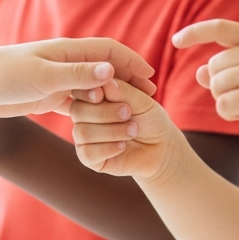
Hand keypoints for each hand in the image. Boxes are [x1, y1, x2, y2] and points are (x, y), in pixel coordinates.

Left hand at [0, 38, 157, 118]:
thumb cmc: (5, 76)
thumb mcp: (45, 77)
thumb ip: (79, 75)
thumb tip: (111, 71)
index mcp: (68, 51)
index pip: (110, 51)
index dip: (132, 62)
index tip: (150, 78)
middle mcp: (65, 62)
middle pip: (106, 68)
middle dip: (128, 80)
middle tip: (148, 99)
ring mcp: (57, 78)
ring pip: (93, 86)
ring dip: (112, 96)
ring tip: (130, 111)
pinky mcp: (47, 95)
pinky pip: (77, 100)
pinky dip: (92, 107)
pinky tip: (102, 121)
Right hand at [69, 79, 186, 181]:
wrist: (160, 147)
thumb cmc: (149, 119)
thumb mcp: (141, 101)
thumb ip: (123, 91)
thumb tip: (105, 81)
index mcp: (92, 96)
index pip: (79, 90)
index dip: (88, 92)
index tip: (103, 94)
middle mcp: (83, 116)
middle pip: (78, 110)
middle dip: (104, 112)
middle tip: (127, 113)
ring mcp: (84, 137)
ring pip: (82, 132)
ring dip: (111, 131)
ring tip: (133, 130)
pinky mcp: (88, 158)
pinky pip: (87, 153)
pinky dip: (108, 148)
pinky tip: (123, 146)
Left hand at [173, 19, 238, 145]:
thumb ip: (229, 70)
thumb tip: (199, 72)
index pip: (220, 28)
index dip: (195, 33)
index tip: (176, 40)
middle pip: (213, 66)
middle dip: (220, 86)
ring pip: (215, 86)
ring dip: (224, 101)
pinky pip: (222, 104)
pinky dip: (228, 114)